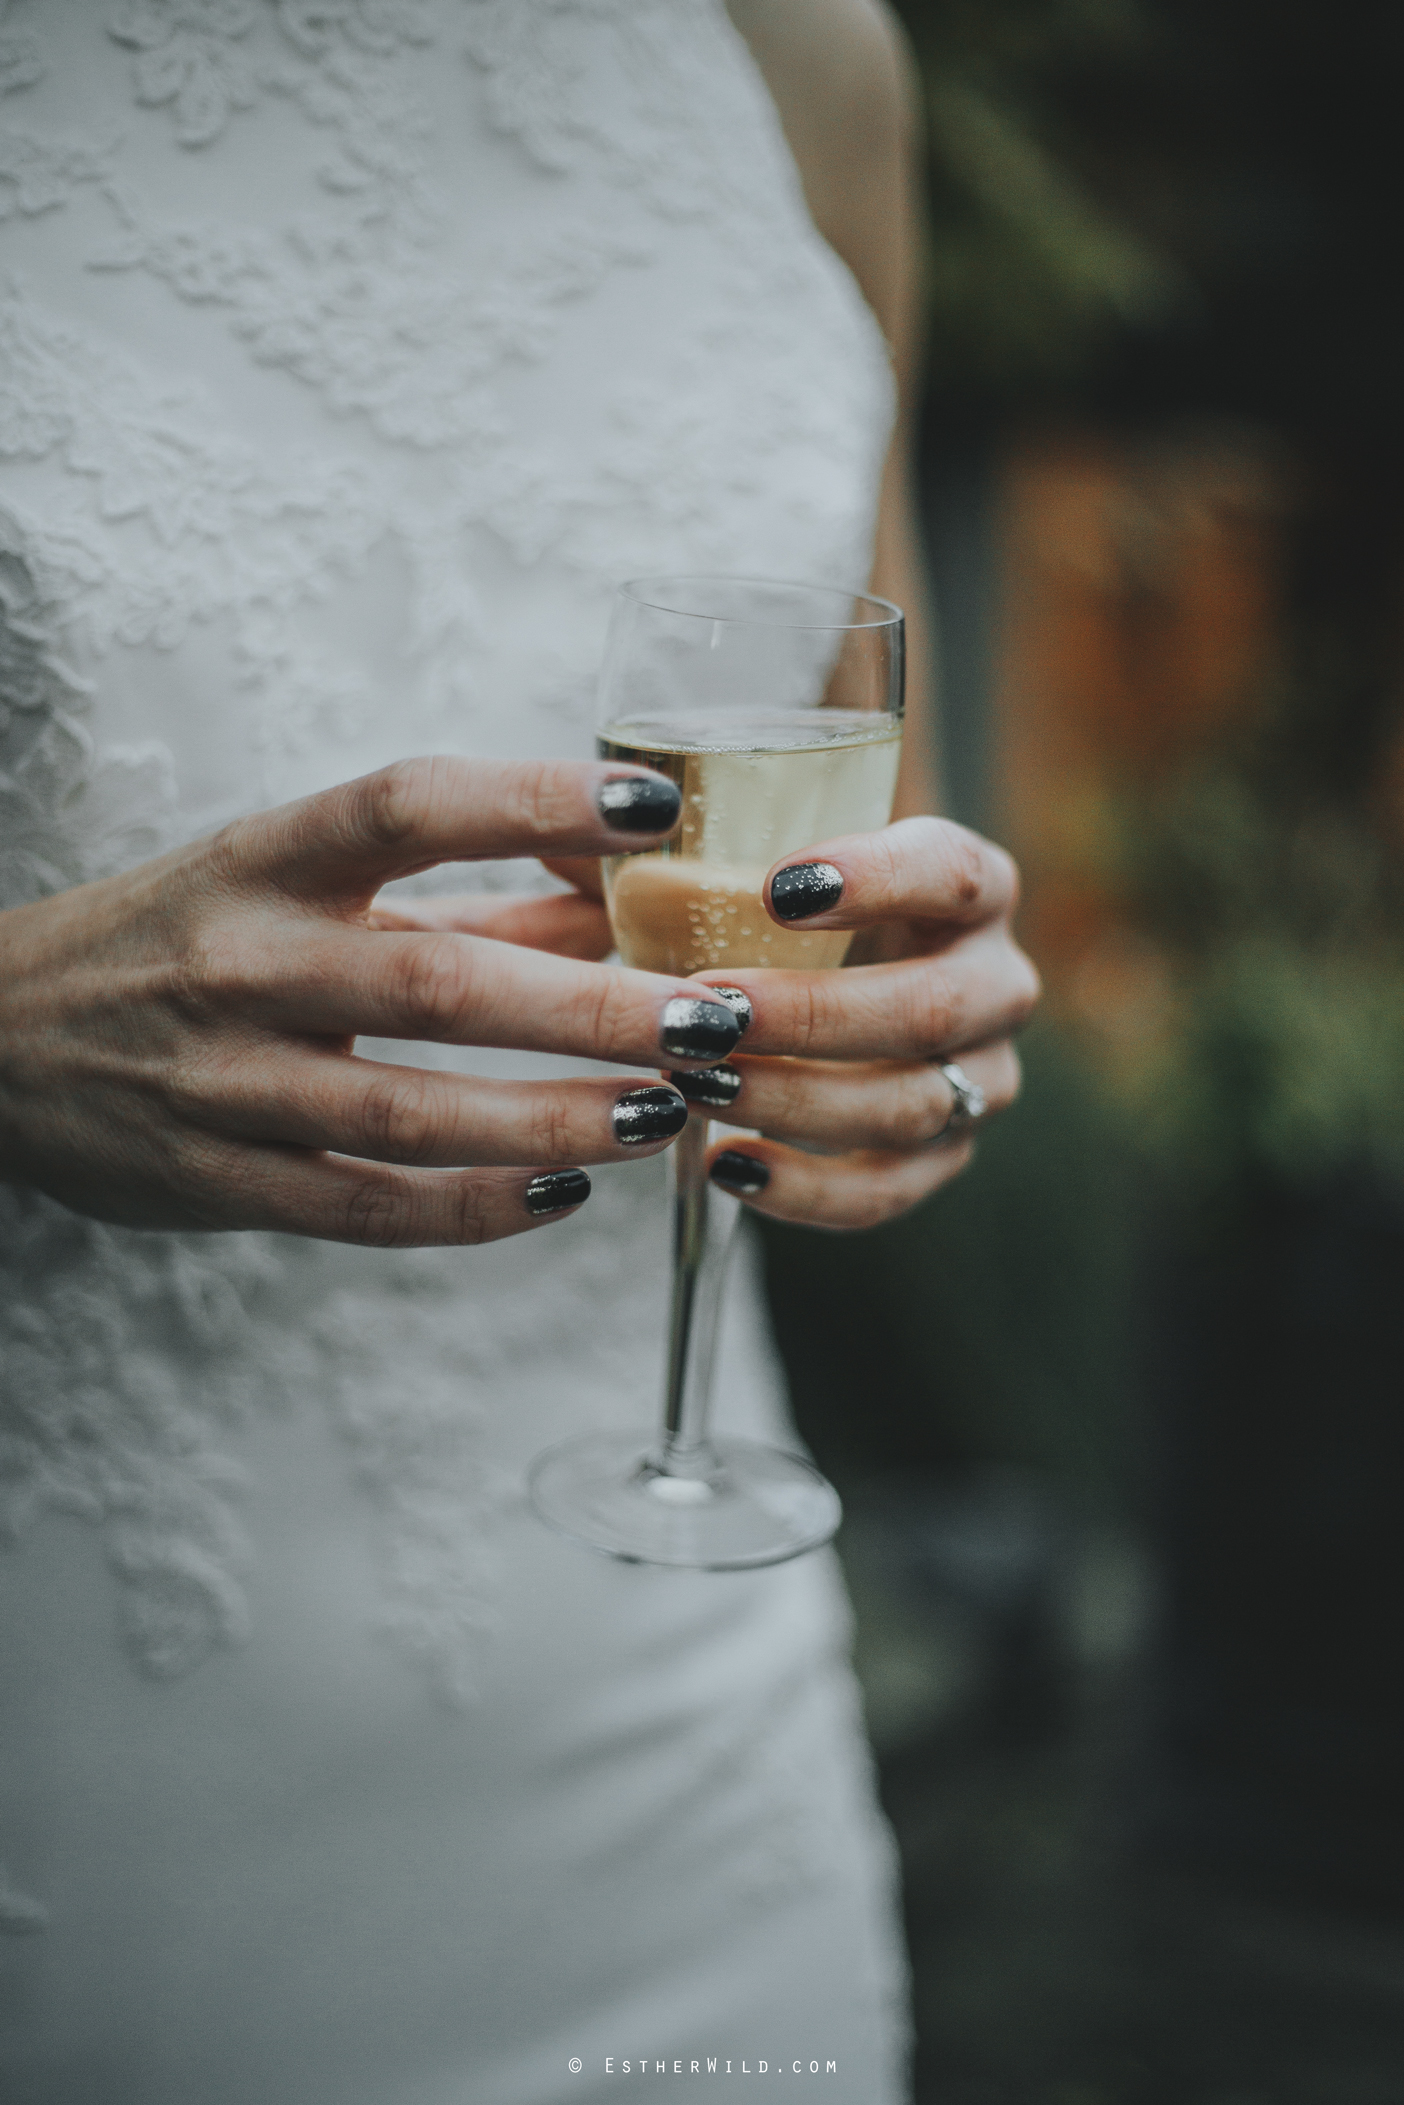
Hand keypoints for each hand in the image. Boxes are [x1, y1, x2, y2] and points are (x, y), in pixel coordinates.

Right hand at [0, 757, 745, 1246]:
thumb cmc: (184, 939)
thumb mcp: (294, 884)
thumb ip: (457, 895)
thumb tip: (623, 894)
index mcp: (267, 859)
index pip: (410, 806)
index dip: (537, 798)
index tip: (660, 805)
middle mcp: (245, 961)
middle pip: (442, 981)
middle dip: (598, 1005)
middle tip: (718, 1018)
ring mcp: (228, 1081)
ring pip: (417, 1111)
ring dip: (562, 1118)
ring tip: (674, 1116)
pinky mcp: (221, 1182)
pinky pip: (368, 1207)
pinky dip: (477, 1208)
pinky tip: (568, 1195)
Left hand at [676, 817, 1039, 1228]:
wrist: (834, 987)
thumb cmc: (784, 907)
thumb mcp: (750, 860)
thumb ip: (679, 846)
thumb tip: (579, 840)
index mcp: (971, 884)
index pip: (948, 870)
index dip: (874, 878)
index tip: (776, 889)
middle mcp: (997, 980)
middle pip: (931, 1007)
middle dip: (816, 1015)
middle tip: (715, 1010)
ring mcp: (981, 1076)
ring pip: (910, 1104)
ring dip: (796, 1100)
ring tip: (698, 1088)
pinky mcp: (945, 1154)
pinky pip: (887, 1190)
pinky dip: (806, 1189)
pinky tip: (726, 1164)